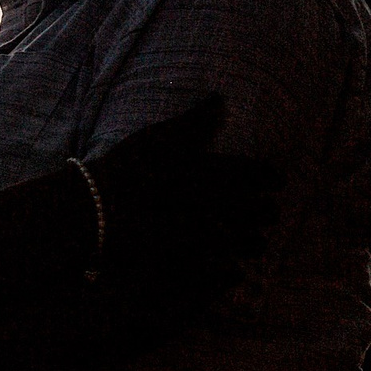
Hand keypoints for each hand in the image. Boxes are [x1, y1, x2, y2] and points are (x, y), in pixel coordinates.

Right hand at [84, 96, 279, 308]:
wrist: (95, 211)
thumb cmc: (126, 168)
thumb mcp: (160, 136)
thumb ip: (195, 120)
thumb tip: (221, 99)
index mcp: (215, 171)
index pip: (260, 174)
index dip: (270, 177)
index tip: (276, 181)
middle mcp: (220, 204)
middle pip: (260, 211)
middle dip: (266, 211)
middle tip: (270, 213)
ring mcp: (207, 237)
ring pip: (249, 242)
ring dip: (254, 241)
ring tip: (256, 242)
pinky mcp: (193, 263)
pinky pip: (228, 270)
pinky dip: (235, 269)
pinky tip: (233, 268)